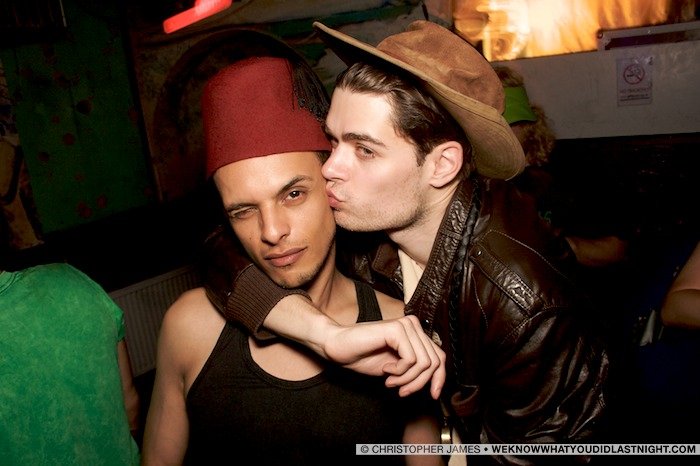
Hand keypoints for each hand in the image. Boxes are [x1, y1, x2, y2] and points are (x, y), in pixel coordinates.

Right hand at [320, 315, 445, 398]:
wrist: (337, 347)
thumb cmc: (362, 356)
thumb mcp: (396, 368)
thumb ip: (415, 369)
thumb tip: (437, 382)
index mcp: (415, 333)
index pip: (440, 357)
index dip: (439, 378)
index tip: (432, 395)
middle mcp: (413, 325)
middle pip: (434, 362)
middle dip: (418, 383)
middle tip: (401, 391)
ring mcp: (406, 325)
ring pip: (424, 363)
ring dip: (407, 379)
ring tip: (390, 381)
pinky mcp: (397, 329)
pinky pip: (411, 360)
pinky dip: (399, 371)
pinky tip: (385, 370)